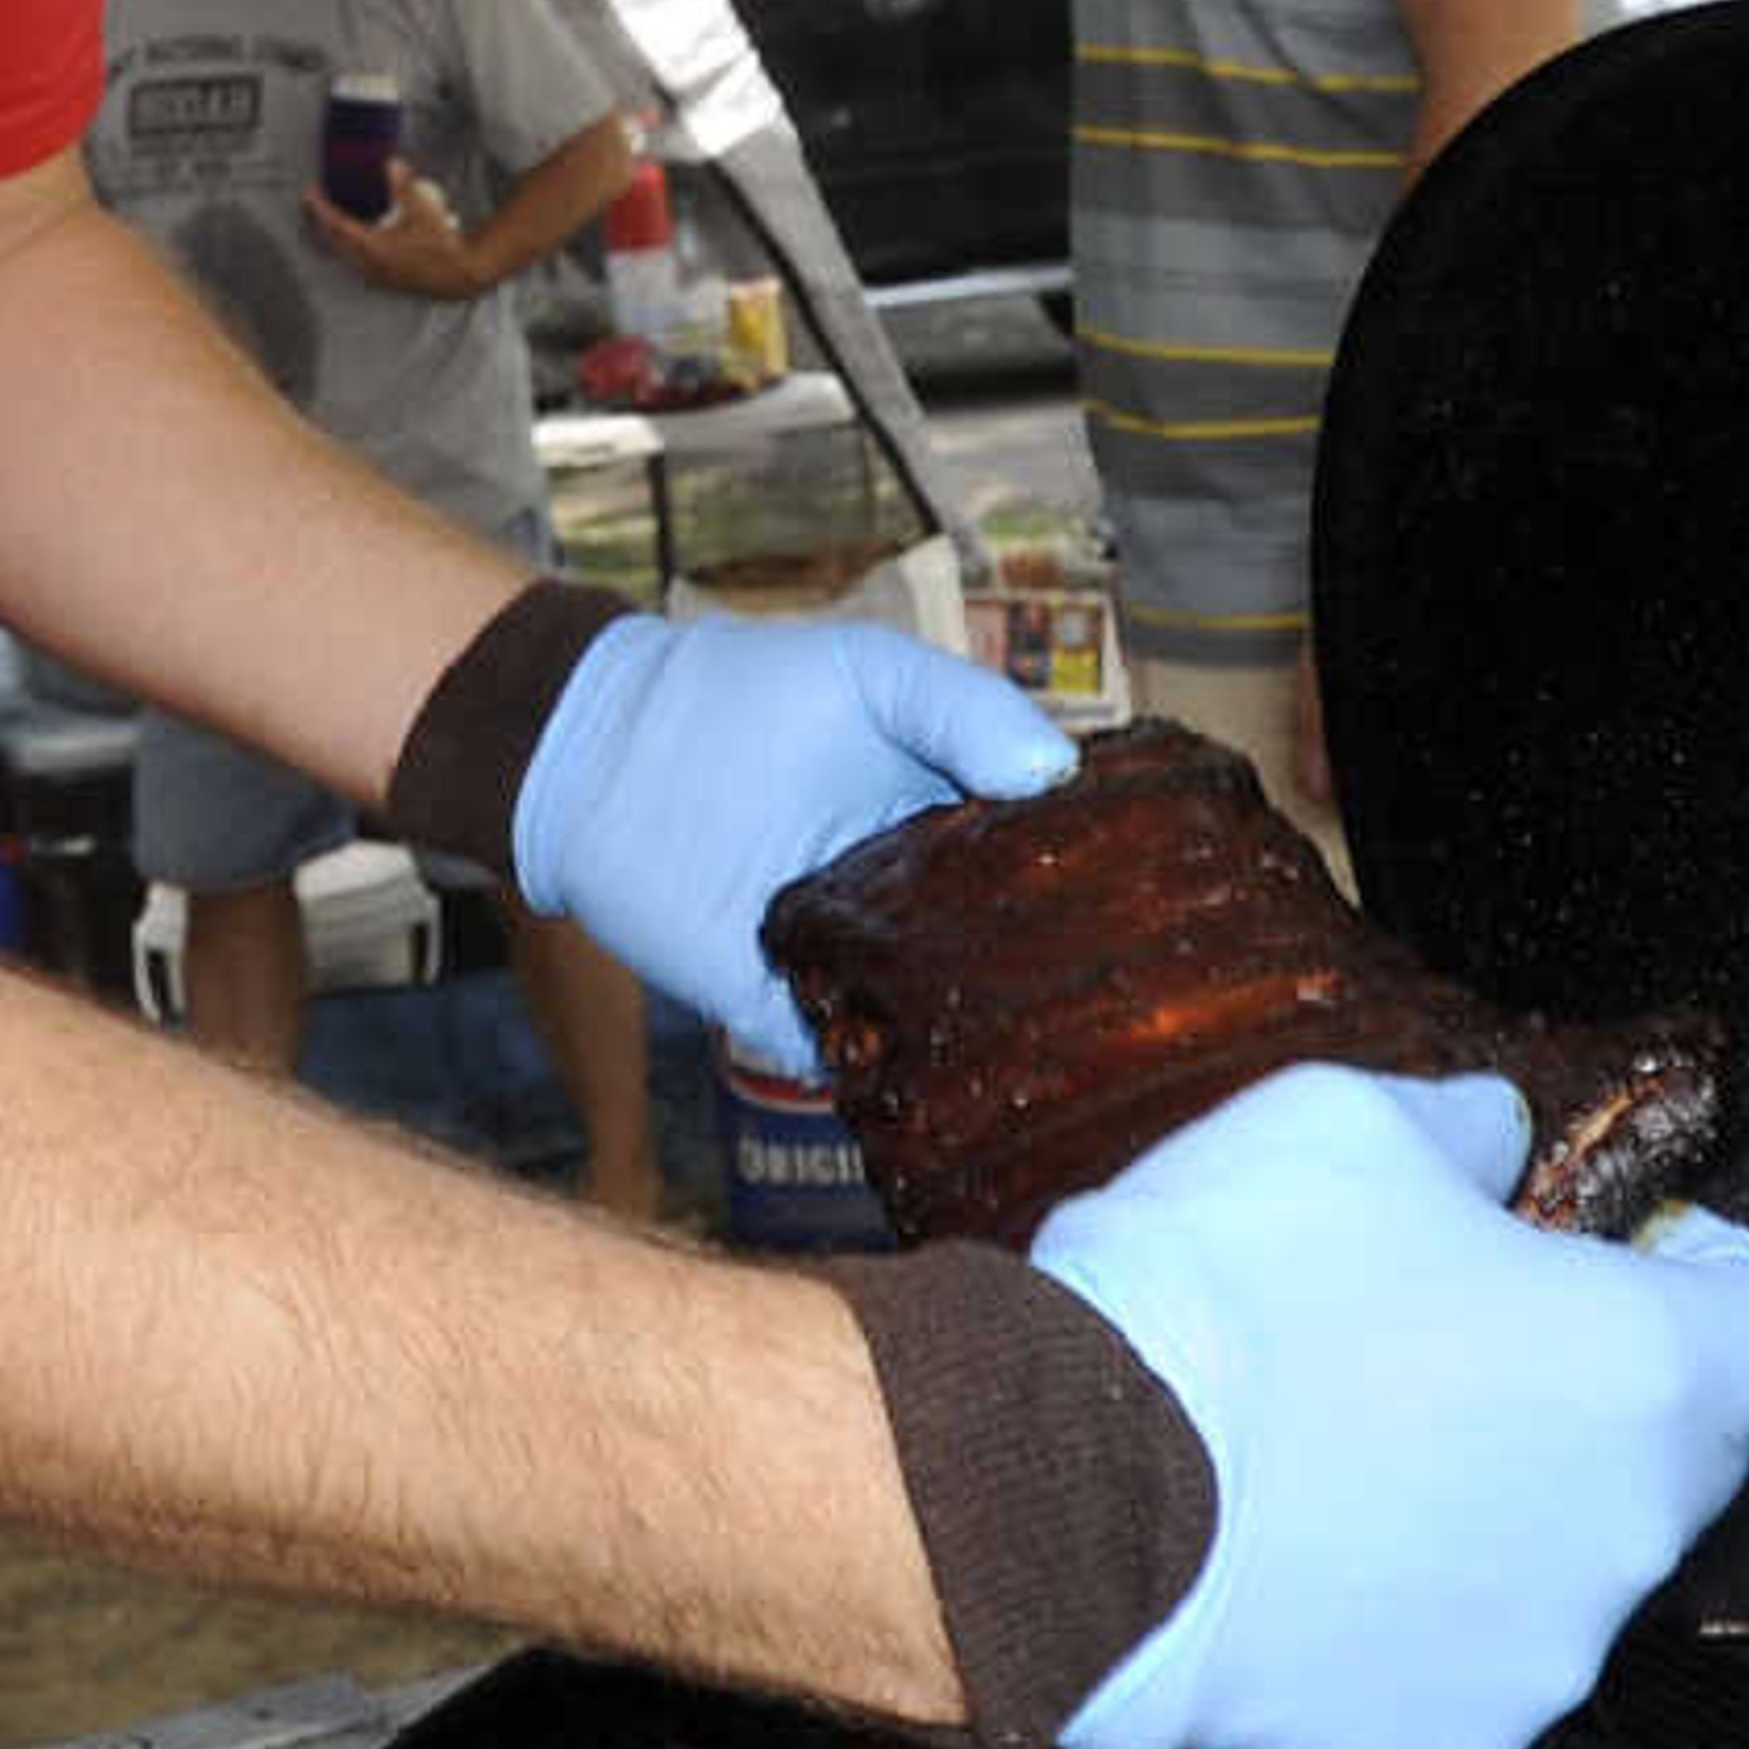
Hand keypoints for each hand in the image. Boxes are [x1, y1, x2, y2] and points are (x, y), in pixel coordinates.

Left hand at [312, 167, 477, 301]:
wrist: (459, 276)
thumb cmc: (443, 244)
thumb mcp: (424, 209)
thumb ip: (404, 184)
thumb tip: (390, 162)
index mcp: (372, 248)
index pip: (335, 225)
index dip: (319, 206)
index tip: (310, 191)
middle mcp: (367, 265)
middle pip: (330, 241)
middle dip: (317, 219)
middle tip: (312, 201)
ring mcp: (373, 275)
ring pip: (340, 253)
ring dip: (330, 234)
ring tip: (326, 216)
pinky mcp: (381, 279)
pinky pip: (353, 260)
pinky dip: (345, 244)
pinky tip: (350, 234)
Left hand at [511, 611, 1072, 1059]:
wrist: (600, 747)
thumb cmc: (742, 690)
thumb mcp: (869, 671)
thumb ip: (963, 708)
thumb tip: (1054, 772)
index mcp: (952, 826)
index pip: (1046, 871)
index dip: (1095, 888)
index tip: (1149, 905)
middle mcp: (914, 903)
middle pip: (1003, 958)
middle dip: (1050, 979)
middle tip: (1117, 1001)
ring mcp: (850, 960)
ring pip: (934, 1020)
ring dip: (977, 1036)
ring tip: (1045, 1052)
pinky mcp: (778, 1004)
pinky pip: (842, 1059)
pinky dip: (879, 1074)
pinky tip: (930, 1077)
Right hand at [1029, 1064, 1748, 1748]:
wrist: (1074, 1491)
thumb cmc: (1224, 1293)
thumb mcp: (1349, 1119)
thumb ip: (1467, 1125)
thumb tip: (1497, 1139)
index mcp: (1647, 1367)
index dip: (1707, 1278)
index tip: (1616, 1254)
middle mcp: (1633, 1530)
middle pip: (1676, 1456)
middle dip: (1592, 1394)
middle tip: (1452, 1341)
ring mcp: (1548, 1653)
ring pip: (1568, 1567)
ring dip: (1500, 1510)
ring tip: (1351, 1453)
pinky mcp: (1455, 1746)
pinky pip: (1467, 1663)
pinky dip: (1414, 1616)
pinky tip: (1311, 1555)